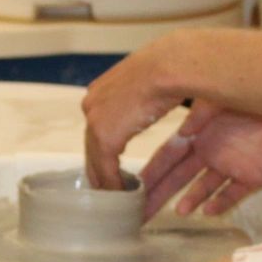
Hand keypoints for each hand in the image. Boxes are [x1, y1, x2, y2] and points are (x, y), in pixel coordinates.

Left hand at [79, 45, 184, 188]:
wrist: (170, 66)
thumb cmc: (169, 67)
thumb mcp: (148, 78)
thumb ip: (140, 94)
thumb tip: (149, 104)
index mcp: (101, 89)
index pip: (97, 125)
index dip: (102, 146)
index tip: (109, 161)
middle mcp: (92, 104)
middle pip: (91, 144)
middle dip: (98, 166)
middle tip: (106, 185)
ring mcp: (95, 122)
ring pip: (95, 160)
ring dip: (104, 180)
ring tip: (113, 195)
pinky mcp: (105, 138)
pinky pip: (106, 169)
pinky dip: (113, 184)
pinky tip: (122, 194)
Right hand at [138, 103, 261, 216]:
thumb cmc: (256, 96)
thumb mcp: (221, 98)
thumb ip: (201, 114)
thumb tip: (183, 132)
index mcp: (199, 134)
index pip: (169, 157)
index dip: (152, 172)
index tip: (135, 185)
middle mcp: (211, 152)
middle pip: (180, 177)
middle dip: (160, 194)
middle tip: (141, 212)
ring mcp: (231, 165)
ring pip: (205, 188)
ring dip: (191, 199)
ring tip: (179, 212)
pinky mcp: (253, 176)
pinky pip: (234, 194)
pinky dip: (221, 203)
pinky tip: (208, 211)